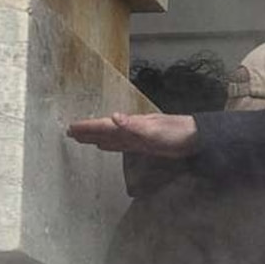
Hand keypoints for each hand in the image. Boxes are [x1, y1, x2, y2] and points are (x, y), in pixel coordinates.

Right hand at [66, 114, 198, 157]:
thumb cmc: (175, 133)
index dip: (87, 127)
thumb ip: (132, 125)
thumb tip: (113, 117)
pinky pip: (121, 144)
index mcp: (130, 125)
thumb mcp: (153, 130)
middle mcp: (131, 129)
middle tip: (69, 132)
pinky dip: (110, 145)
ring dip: (96, 138)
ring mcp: (137, 137)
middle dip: (87, 132)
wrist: (195, 137)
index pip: (103, 126)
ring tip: (81, 138)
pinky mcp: (144, 145)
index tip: (70, 128)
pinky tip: (105, 146)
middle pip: (104, 130)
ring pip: (110, 137)